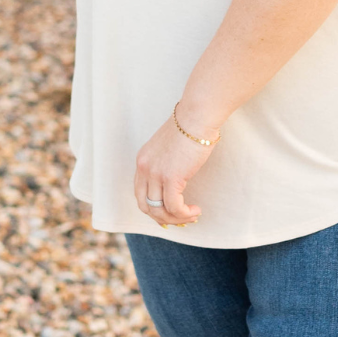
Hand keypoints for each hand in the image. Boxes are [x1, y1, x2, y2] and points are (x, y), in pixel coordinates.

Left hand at [134, 107, 219, 227]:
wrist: (197, 117)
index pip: (140, 194)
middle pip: (146, 206)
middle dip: (163, 218)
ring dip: (177, 218)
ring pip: (159, 210)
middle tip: (181, 219)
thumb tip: (178, 181)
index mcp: (142, 161)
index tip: (170, 214)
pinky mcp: (171, 178)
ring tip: (193, 215)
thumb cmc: (190, 128)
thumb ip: (168, 164)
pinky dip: (185, 214)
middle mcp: (144, 169)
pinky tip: (196, 211)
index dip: (153, 208)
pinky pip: (174, 207)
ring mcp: (155, 174)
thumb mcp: (170, 149)